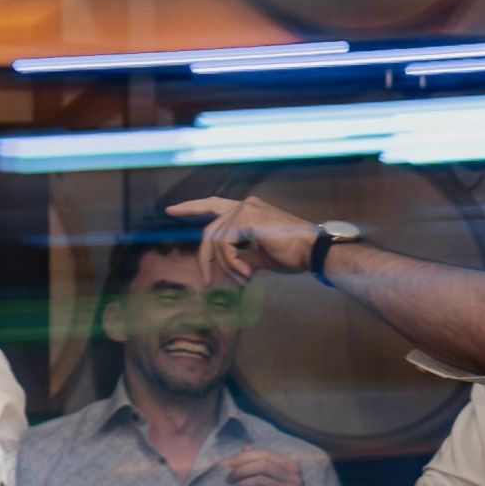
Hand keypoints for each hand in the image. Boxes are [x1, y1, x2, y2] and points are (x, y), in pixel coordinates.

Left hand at [166, 195, 316, 285]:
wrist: (313, 252)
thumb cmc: (292, 255)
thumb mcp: (259, 257)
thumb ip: (239, 256)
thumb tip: (226, 269)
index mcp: (248, 209)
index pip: (213, 205)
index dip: (191, 207)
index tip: (170, 211)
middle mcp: (245, 204)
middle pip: (210, 231)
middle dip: (205, 258)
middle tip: (206, 281)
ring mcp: (246, 208)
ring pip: (216, 241)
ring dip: (226, 266)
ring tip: (243, 279)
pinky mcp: (247, 218)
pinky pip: (225, 244)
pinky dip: (232, 262)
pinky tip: (247, 272)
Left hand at [226, 450, 310, 485]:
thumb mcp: (274, 481)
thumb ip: (262, 465)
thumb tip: (244, 448)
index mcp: (292, 466)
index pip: (265, 455)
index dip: (244, 457)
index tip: (227, 464)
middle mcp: (295, 478)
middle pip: (261, 466)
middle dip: (239, 471)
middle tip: (228, 480)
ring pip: (259, 481)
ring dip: (239, 485)